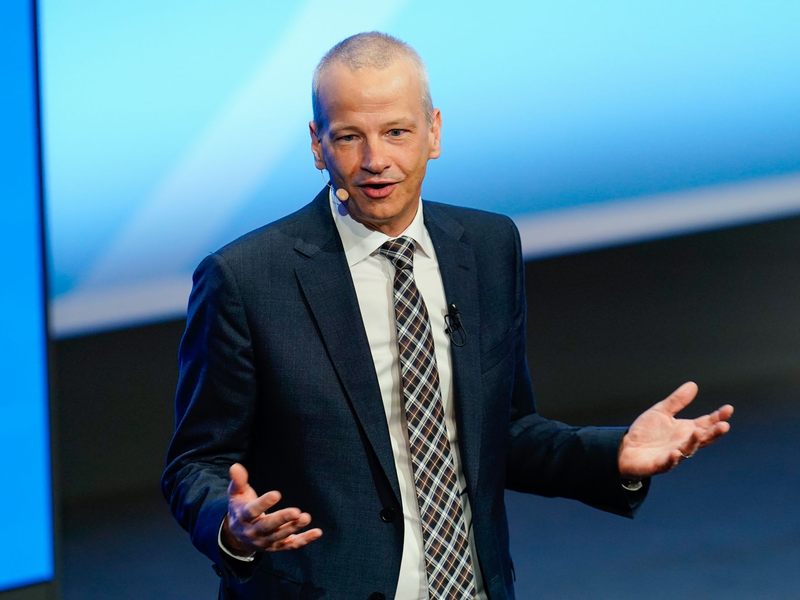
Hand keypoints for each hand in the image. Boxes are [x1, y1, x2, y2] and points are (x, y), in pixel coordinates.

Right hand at [221, 463, 321, 555]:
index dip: (264, 503)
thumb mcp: (237, 494)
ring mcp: (266, 541)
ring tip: (306, 518)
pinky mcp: (277, 546)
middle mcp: (254, 531)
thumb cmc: (240, 509)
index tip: (276, 494)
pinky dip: (304, 539)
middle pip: (268, 526)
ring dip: (294, 528)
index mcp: (244, 517)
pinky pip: (291, 545)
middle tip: (296, 511)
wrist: (237, 537)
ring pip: (280, 536)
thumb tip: (235, 466)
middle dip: (282, 519)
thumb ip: (238, 481)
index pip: (252, 511)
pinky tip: (317, 532)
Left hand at [618, 382, 732, 477]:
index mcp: (686, 430)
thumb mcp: (661, 412)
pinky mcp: (660, 464)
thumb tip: (693, 385)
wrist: (626, 449)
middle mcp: (683, 443)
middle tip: (724, 425)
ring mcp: (673, 455)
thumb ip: (677, 401)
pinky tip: (675, 453)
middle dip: (714, 433)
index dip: (717, 417)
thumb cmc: (646, 432)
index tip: (728, 409)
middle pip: (702, 438)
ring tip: (698, 432)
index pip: (706, 423)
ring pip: (687, 450)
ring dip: (693, 442)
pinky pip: (668, 463)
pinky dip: (672, 459)